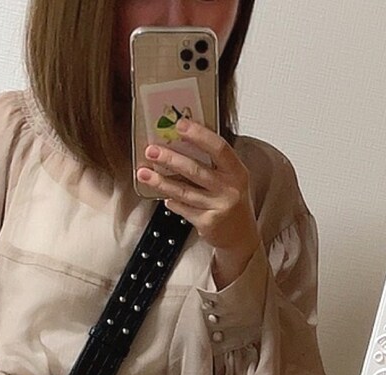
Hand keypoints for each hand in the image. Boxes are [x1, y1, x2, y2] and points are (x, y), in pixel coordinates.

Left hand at [136, 117, 261, 285]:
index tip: (180, 125)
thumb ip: (214, 164)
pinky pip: (183, 209)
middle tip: (151, 150)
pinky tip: (163, 197)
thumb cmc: (232, 202)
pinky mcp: (207, 223)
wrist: (241, 237)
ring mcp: (218, 207)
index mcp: (237, 171)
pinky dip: (171, 201)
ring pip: (184, 191)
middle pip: (196, 170)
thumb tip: (181, 144)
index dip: (199, 135)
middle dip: (170, 159)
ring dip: (161, 181)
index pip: (219, 148)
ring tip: (144, 173)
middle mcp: (229, 189)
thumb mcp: (231, 179)